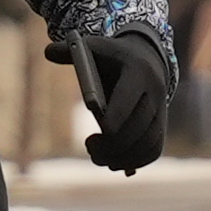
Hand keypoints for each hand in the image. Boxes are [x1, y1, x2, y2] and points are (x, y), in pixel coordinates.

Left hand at [69, 23, 174, 173]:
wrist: (146, 57)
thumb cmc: (112, 56)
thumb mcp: (93, 47)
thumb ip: (69, 51)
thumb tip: (48, 53)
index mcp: (137, 72)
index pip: (126, 104)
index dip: (111, 126)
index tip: (92, 138)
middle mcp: (155, 92)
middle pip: (137, 129)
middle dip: (113, 147)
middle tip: (91, 151)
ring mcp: (161, 109)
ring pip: (148, 143)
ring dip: (123, 158)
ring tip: (101, 159)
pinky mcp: (161, 124)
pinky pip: (154, 149)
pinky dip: (136, 161)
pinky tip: (116, 163)